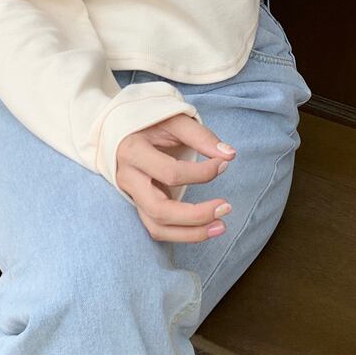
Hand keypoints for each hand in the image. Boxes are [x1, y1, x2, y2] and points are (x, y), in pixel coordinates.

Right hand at [116, 112, 236, 241]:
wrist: (126, 129)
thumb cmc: (152, 123)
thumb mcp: (175, 120)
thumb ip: (201, 137)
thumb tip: (229, 155)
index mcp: (133, 152)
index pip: (170, 173)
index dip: (202, 173)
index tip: (224, 163)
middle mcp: (128, 178)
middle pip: (160, 210)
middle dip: (196, 215)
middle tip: (226, 207)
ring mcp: (131, 195)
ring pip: (156, 227)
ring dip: (191, 233)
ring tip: (221, 226)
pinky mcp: (139, 205)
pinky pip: (158, 228)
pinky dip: (182, 234)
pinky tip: (205, 229)